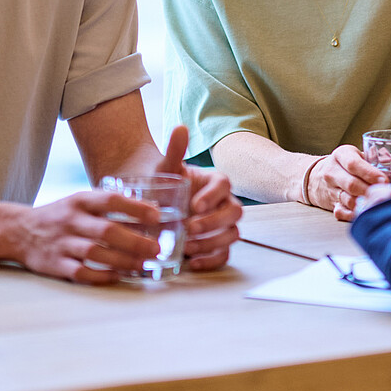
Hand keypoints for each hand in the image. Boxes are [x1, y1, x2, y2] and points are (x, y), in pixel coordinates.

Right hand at [12, 191, 160, 284]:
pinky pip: (80, 272)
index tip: (157, 216)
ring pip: (95, 253)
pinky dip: (101, 276)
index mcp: (80, 201)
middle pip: (106, 230)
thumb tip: (151, 212)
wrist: (19, 231)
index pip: (111, 200)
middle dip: (135, 241)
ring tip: (142, 265)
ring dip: (122, 261)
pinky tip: (117, 276)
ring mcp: (62, 243)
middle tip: (156, 249)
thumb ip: (109, 206)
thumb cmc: (60, 216)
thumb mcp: (80, 202)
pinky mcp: (54, 264)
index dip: (135, 207)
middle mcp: (71, 221)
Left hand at [156, 126, 239, 271]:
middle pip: (235, 213)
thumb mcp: (165, 171)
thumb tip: (180, 128)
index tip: (194, 205)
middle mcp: (224, 204)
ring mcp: (223, 226)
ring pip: (233, 235)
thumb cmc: (164, 187)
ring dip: (212, 242)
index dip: (213, 196)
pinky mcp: (217, 246)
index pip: (224, 186)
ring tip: (186, 246)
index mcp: (215, 182)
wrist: (156, 210)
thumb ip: (174, 151)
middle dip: (214, 222)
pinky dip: (211, 260)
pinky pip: (224, 255)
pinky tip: (192, 262)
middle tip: (189, 228)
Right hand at [303, 144, 385, 220]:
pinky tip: (364, 212)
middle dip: (370, 191)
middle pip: (352, 184)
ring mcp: (330, 189)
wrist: (315, 176)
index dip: (370, 173)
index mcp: (341, 155)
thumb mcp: (355, 155)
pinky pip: (342, 212)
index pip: (354, 164)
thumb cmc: (343, 165)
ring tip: (379, 203)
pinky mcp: (331, 204)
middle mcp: (333, 172)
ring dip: (365, 203)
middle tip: (385, 194)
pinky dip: (354, 215)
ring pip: (349, 200)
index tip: (384, 180)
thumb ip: (375, 158)